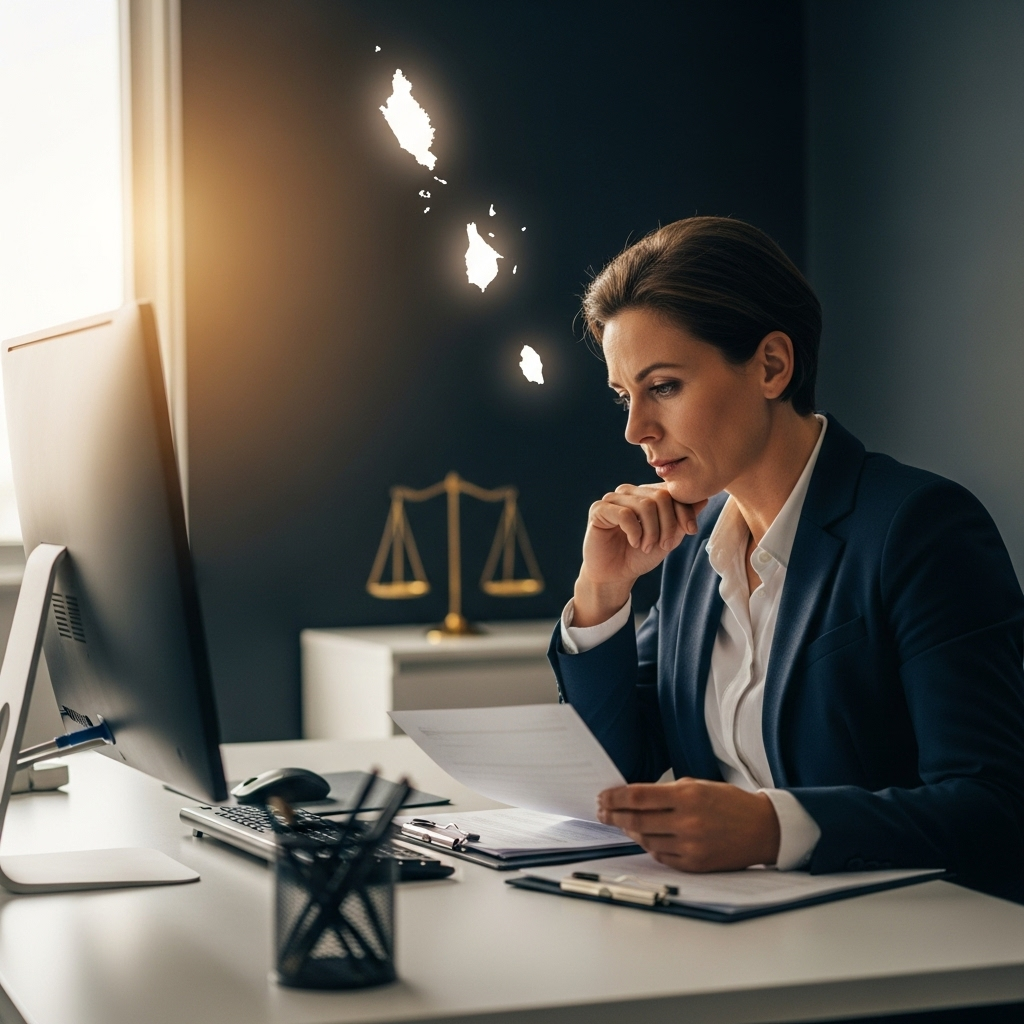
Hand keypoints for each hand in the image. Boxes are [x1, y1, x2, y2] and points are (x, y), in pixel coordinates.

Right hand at [573, 484, 706, 625]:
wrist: (615, 575)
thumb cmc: (640, 555)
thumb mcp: (668, 538)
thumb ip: (682, 518)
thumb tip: (704, 499)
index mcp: (646, 494)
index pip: (672, 491)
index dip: (685, 510)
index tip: (691, 531)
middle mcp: (629, 492)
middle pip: (660, 497)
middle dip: (668, 524)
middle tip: (663, 545)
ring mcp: (613, 499)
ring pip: (645, 504)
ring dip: (652, 531)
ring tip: (647, 547)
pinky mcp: (599, 510)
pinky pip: (624, 514)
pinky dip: (634, 532)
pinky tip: (633, 542)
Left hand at [596, 777, 780, 871]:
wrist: (763, 829)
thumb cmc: (729, 803)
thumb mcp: (698, 786)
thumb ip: (666, 792)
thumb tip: (632, 798)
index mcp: (687, 796)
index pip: (638, 797)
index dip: (615, 797)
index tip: (602, 797)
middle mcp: (687, 822)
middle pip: (636, 820)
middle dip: (614, 815)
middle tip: (602, 811)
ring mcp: (690, 846)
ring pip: (645, 840)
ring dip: (629, 831)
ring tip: (622, 823)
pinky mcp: (694, 865)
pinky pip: (660, 857)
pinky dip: (649, 846)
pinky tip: (643, 837)